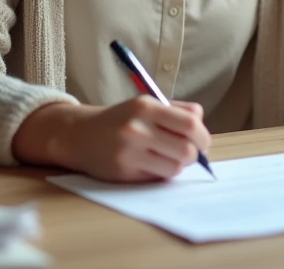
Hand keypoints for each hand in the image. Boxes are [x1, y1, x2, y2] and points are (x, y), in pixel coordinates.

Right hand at [12, 97, 210, 182]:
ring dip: (177, 165)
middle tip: (190, 154)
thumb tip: (201, 124)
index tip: (202, 142)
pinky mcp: (124, 172)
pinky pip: (157, 177)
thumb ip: (176, 110)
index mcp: (146, 107)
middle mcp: (138, 128)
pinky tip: (151, 164)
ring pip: (175, 167)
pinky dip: (161, 173)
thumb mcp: (145, 105)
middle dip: (194, 155)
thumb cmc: (120, 119)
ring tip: (168, 158)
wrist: (80, 134)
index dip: (203, 136)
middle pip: (187, 149)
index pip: (190, 123)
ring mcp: (130, 152)